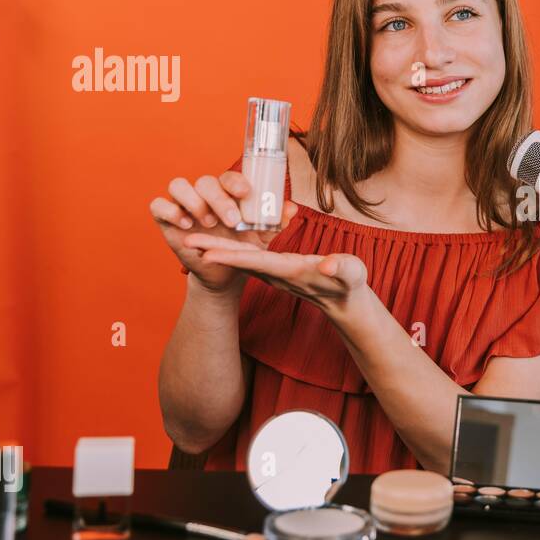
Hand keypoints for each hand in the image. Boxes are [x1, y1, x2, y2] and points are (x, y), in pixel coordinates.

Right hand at [150, 171, 298, 293]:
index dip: (235, 182)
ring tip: (209, 223)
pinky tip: (186, 225)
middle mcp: (204, 193)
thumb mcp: (262, 236)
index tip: (246, 193)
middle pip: (205, 182)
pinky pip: (158, 205)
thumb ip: (275, 221)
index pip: (228, 177)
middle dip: (219, 199)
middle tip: (232, 221)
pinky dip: (170, 211)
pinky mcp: (165, 218)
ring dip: (193, 201)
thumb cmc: (243, 247)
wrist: (225, 273)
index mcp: (227, 192)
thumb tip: (291, 207)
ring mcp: (183, 204)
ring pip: (179, 185)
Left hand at [182, 232, 368, 314]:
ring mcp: (274, 273)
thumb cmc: (350, 284)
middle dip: (214, 250)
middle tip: (186, 240)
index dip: (232, 258)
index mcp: (292, 271)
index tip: (208, 254)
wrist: (345, 301)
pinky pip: (248, 257)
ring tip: (192, 239)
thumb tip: (328, 264)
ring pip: (241, 258)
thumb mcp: (353, 274)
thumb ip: (341, 267)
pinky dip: (231, 250)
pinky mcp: (275, 269)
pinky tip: (217, 241)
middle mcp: (277, 273)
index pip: (257, 263)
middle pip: (240, 260)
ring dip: (217, 249)